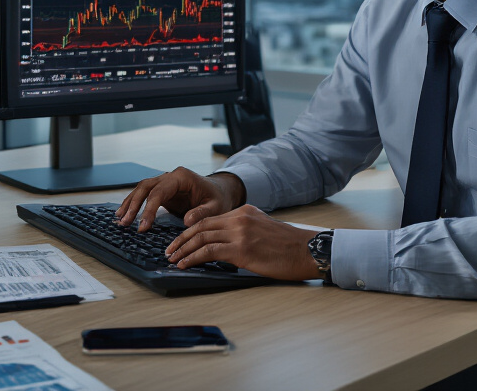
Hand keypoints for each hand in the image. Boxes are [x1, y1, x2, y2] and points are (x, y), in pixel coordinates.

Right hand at [115, 167, 245, 230]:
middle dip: (134, 204)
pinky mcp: (162, 191)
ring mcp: (165, 182)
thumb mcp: (216, 207)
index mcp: (182, 177)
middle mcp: (170, 176)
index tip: (143, 226)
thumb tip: (187, 221)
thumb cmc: (218, 198)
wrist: (219, 191)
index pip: (160, 192)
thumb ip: (203, 213)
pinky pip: (145, 195)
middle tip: (125, 222)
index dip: (149, 209)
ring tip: (120, 220)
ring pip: (142, 189)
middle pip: (146, 187)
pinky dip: (134, 204)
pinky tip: (125, 214)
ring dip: (130, 203)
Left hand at [164, 205, 320, 281]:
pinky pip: (209, 252)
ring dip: (183, 250)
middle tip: (169, 250)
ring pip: (201, 238)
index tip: (180, 241)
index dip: (190, 231)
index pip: (209, 219)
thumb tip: (225, 244)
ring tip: (172, 259)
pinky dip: (192, 258)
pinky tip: (184, 264)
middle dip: (181, 239)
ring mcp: (240, 233)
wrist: (308, 250)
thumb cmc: (288, 246)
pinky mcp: (241, 250)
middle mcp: (239, 218)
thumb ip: (243, 230)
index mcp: (243, 211)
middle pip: (200, 226)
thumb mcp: (263, 228)